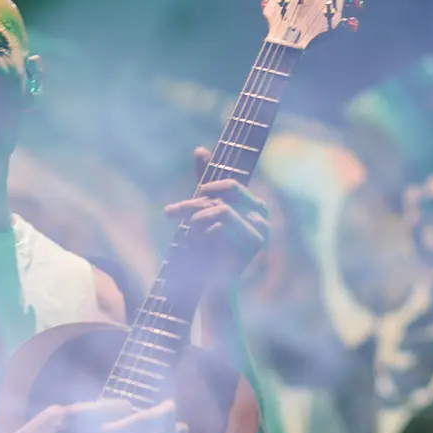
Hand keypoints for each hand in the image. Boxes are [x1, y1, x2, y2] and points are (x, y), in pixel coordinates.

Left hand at [163, 147, 269, 286]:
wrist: (211, 283)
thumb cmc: (207, 247)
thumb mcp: (203, 210)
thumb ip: (205, 180)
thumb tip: (200, 148)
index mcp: (253, 205)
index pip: (232, 184)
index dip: (211, 184)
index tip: (194, 192)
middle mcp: (261, 215)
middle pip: (224, 195)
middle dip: (194, 202)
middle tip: (170, 213)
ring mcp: (261, 229)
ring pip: (220, 209)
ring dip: (196, 220)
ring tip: (187, 234)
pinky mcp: (255, 243)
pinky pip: (222, 225)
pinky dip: (204, 234)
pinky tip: (202, 247)